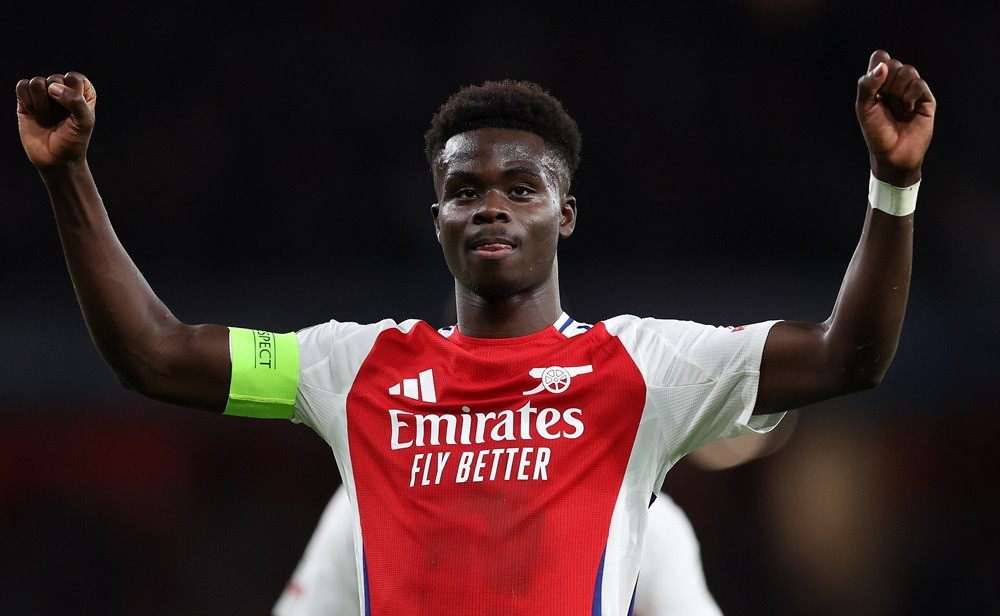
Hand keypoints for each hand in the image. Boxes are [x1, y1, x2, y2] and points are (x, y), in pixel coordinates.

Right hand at [16, 71, 96, 168]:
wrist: (56, 159)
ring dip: (40, 101)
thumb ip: (75, 101)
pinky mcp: (26, 101)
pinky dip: (27, 100)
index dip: (72, 92)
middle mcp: (63, 91)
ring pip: (36, 82)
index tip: (73, 110)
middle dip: (56, 101)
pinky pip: (22, 86)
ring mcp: (44, 96)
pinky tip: (33, 113)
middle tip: (59, 117)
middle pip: (55, 78)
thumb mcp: (84, 123)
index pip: (75, 78)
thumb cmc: (74, 141)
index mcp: (81, 93)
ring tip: (45, 115)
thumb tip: (52, 87)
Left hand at [855, 50, 935, 186]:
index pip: (880, 56)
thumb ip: (867, 85)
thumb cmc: (876, 132)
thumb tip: (883, 65)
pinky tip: (907, 111)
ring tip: (897, 109)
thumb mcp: (864, 108)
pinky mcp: (925, 98)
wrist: (892, 154)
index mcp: (879, 82)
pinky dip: (909, 97)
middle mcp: (896, 83)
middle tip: (885, 103)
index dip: (877, 67)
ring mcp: (912, 90)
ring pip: (908, 71)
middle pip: (894, 63)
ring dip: (898, 92)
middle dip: (886, 84)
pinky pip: (918, 84)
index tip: (874, 86)